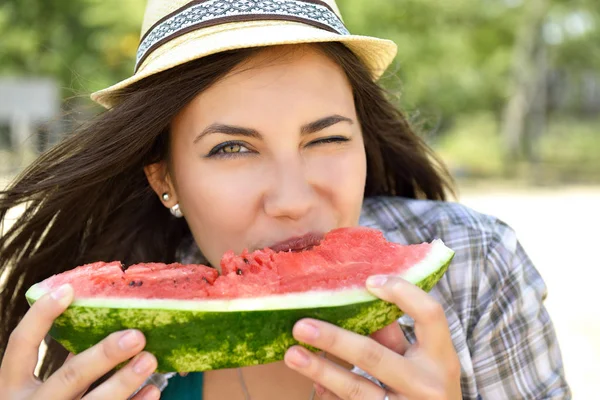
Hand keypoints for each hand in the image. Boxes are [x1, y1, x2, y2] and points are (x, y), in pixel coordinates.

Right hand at [0, 284, 159, 399]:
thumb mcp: (42, 390)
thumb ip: (67, 366)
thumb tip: (108, 325)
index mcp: (12, 388)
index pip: (19, 346)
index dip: (40, 316)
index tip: (68, 289)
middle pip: (68, 378)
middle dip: (103, 356)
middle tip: (137, 336)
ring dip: (124, 382)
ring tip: (150, 360)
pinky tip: (152, 391)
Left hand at [284, 276, 461, 398]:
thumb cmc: (429, 387)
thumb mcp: (424, 362)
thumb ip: (395, 336)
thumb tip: (357, 299)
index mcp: (442, 359)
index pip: (430, 314)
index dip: (402, 293)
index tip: (369, 281)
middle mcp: (426, 385)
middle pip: (374, 355)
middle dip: (334, 339)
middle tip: (301, 325)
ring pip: (355, 389)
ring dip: (321, 369)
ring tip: (293, 355)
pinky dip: (330, 393)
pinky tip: (314, 382)